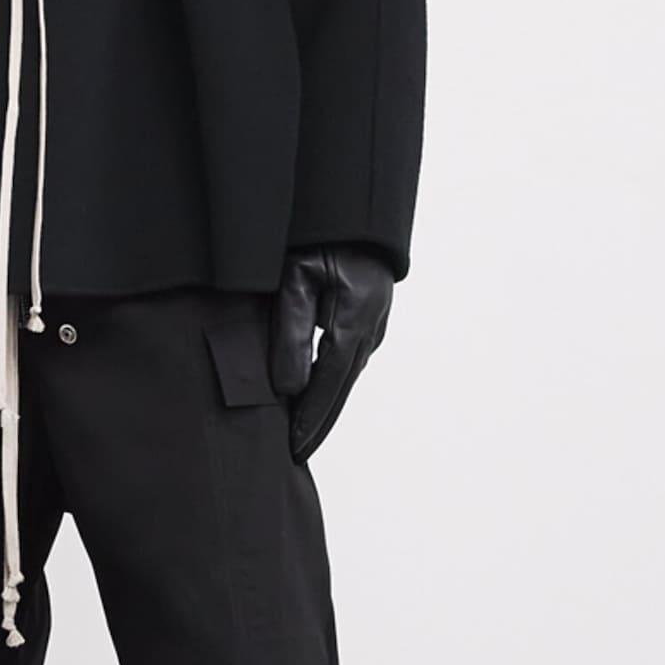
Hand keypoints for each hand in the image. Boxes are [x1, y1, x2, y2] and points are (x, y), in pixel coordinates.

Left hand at [268, 245, 394, 460]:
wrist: (351, 208)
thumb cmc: (316, 237)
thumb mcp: (295, 279)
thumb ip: (290, 334)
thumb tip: (290, 389)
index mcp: (353, 321)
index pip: (328, 384)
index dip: (310, 420)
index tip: (293, 449)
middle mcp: (370, 327)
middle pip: (342, 388)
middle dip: (319, 424)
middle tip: (296, 456)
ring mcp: (374, 322)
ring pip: (347, 374)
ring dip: (326, 404)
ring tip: (302, 434)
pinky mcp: (370, 316)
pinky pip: (350, 358)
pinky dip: (332, 381)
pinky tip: (315, 394)